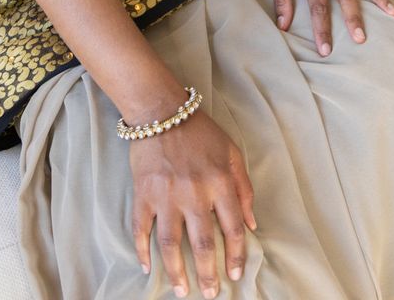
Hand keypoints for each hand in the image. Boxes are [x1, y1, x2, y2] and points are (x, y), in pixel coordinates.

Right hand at [130, 109, 255, 298]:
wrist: (161, 111)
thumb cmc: (201, 132)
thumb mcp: (232, 153)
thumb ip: (244, 188)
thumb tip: (251, 224)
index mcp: (220, 182)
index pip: (233, 228)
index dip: (236, 255)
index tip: (236, 275)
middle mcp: (195, 192)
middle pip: (203, 243)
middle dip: (209, 274)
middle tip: (210, 294)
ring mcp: (166, 195)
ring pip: (172, 244)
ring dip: (177, 272)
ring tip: (182, 290)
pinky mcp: (143, 194)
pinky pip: (141, 228)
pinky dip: (142, 250)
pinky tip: (147, 268)